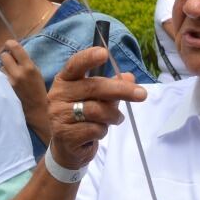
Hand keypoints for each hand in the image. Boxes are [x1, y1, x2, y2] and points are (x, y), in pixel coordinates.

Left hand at [0, 40, 49, 144]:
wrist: (37, 110)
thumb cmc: (38, 90)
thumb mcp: (36, 73)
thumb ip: (25, 62)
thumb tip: (13, 50)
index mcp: (29, 67)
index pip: (15, 48)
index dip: (10, 44)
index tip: (8, 44)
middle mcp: (18, 73)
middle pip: (4, 56)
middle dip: (6, 57)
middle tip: (9, 61)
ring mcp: (10, 82)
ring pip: (0, 67)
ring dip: (3, 69)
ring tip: (10, 76)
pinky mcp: (4, 90)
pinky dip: (1, 79)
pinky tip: (6, 83)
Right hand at [46, 47, 147, 171]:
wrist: (67, 147)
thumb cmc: (82, 116)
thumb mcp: (97, 98)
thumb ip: (111, 86)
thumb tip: (130, 77)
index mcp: (64, 81)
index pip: (74, 65)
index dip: (88, 58)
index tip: (105, 53)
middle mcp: (58, 95)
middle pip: (93, 87)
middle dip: (121, 90)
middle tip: (142, 95)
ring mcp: (58, 115)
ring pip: (96, 111)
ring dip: (113, 116)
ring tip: (115, 119)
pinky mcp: (64, 134)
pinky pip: (94, 129)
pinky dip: (103, 131)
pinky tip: (98, 131)